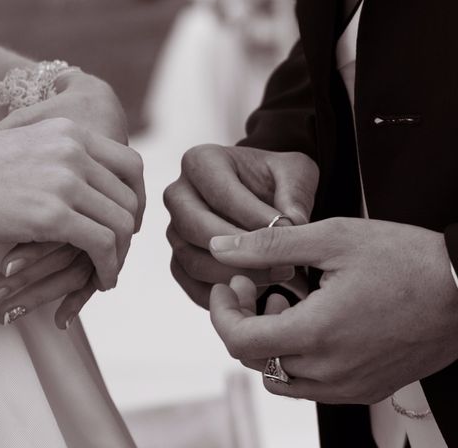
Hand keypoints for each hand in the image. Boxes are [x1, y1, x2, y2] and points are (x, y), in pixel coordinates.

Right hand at [0, 75, 144, 320]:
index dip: (136, 198)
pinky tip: (102, 279)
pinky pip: (103, 245)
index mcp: (68, 132)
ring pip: (121, 223)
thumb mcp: (21, 151)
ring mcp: (64, 180)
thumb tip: (76, 189)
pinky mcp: (51, 213)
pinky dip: (109, 267)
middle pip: (130, 197)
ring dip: (121, 254)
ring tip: (108, 273)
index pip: (131, 164)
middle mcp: (73, 150)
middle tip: (118, 254)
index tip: (126, 223)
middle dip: (130, 231)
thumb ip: (55, 162)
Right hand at [164, 144, 317, 307]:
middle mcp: (178, 194)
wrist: (262, 196)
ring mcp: (174, 230)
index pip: (220, 192)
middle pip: (197, 228)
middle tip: (281, 262)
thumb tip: (291, 223)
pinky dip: (223, 294)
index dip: (254, 216)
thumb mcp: (295, 172)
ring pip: (192, 260)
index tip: (288, 231)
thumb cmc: (274, 180)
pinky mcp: (179, 260)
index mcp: (200, 162)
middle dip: (242, 250)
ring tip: (275, 276)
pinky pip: (191, 286)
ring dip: (234, 274)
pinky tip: (256, 292)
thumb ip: (296, 192)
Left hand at [209, 218, 457, 403]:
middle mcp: (330, 371)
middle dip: (244, 319)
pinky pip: (311, 386)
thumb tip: (220, 247)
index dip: (222, 312)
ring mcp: (350, 385)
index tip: (229, 285)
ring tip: (289, 303)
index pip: (239, 341)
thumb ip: (267, 246)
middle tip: (259, 285)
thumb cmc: (406, 259)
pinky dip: (296, 358)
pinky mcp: (367, 388)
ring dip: (269, 342)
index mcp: (316, 334)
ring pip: (280, 377)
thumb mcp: (331, 239)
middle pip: (255, 360)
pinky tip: (313, 323)